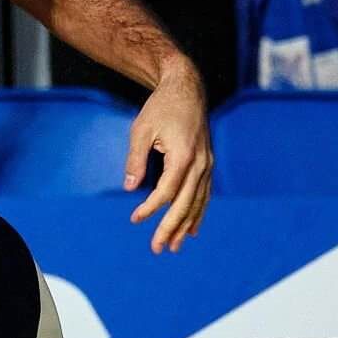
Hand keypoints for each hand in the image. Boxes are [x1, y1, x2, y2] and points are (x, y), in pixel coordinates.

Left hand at [125, 64, 211, 252]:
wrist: (186, 89)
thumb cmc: (160, 108)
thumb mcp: (141, 129)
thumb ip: (135, 159)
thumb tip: (129, 188)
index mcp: (183, 155)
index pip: (167, 191)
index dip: (151, 208)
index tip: (134, 219)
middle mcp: (200, 164)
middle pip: (185, 203)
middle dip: (171, 228)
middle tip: (157, 248)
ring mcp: (207, 164)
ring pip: (198, 202)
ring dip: (186, 225)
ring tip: (173, 246)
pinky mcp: (208, 163)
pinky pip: (204, 194)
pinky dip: (198, 212)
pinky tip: (191, 228)